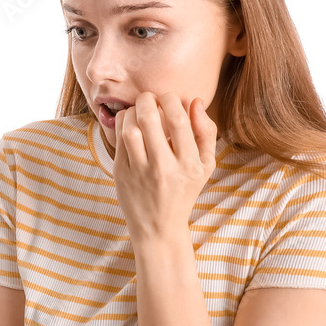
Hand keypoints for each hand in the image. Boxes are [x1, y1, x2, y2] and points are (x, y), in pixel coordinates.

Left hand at [113, 92, 217, 242]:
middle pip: (150, 118)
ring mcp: (140, 172)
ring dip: (133, 110)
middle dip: (148, 99)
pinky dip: (122, 123)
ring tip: (139, 110)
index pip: (179, 120)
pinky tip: (130, 123)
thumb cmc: (184, 190)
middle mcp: (164, 168)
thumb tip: (195, 102)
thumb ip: (206, 132)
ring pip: (130, 128)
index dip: (171, 99)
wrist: (158, 227)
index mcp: (189, 164)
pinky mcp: (122, 173)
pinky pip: (118, 138)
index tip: (168, 98)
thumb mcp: (205, 165)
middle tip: (150, 98)